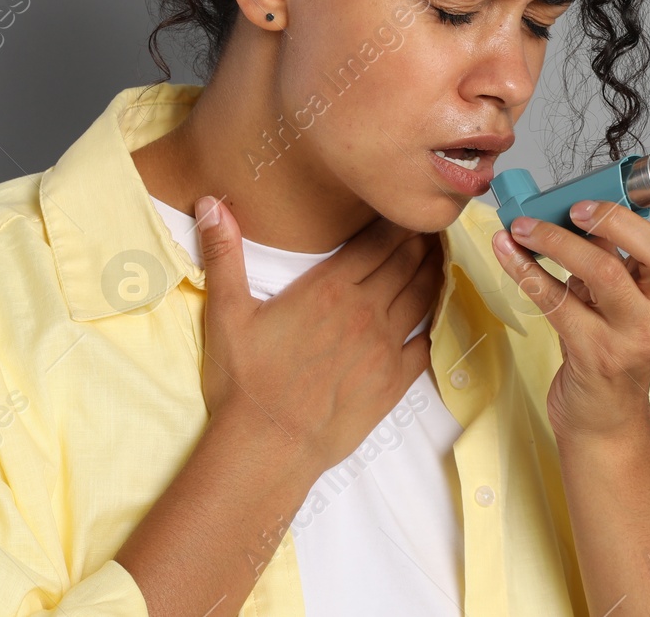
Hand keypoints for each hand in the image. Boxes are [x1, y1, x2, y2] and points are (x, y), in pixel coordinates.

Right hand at [192, 195, 445, 475]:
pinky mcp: (394, 382)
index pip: (376, 241)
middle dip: (419, 239)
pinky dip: (435, 321)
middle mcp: (365, 311)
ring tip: (439, 255)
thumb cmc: (245, 382)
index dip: (395, 221)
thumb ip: (224, 255)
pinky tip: (436, 312)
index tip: (404, 207)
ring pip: (422, 296)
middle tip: (430, 224)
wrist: (269, 447)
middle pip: (405, 262)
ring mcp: (384, 347)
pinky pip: (426, 343)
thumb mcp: (226, 313)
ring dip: (433, 271)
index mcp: (329, 289)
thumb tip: (209, 203)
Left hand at [488, 161, 649, 442]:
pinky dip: (524, 269)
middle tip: (577, 207)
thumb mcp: (620, 290)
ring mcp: (631, 335)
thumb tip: (569, 196)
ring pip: (605, 275)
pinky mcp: (594, 354)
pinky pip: (556, 302)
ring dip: (558, 241)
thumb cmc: (607, 339)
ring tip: (523, 225)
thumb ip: (609, 248)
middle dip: (619, 220)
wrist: (602, 416)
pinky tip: (505, 249)